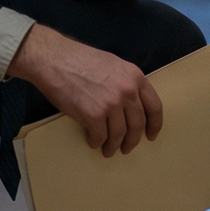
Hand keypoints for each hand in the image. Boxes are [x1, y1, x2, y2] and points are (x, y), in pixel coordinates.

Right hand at [9, 24, 161, 156]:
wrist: (54, 60)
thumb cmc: (80, 60)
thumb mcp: (113, 64)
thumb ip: (126, 82)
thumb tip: (130, 104)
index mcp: (135, 76)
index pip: (155, 106)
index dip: (155, 125)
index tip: (151, 135)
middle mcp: (127, 91)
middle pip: (138, 124)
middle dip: (133, 140)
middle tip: (127, 148)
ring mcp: (111, 103)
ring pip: (120, 134)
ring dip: (114, 146)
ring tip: (108, 150)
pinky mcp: (94, 115)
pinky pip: (100, 136)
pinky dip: (97, 142)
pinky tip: (93, 141)